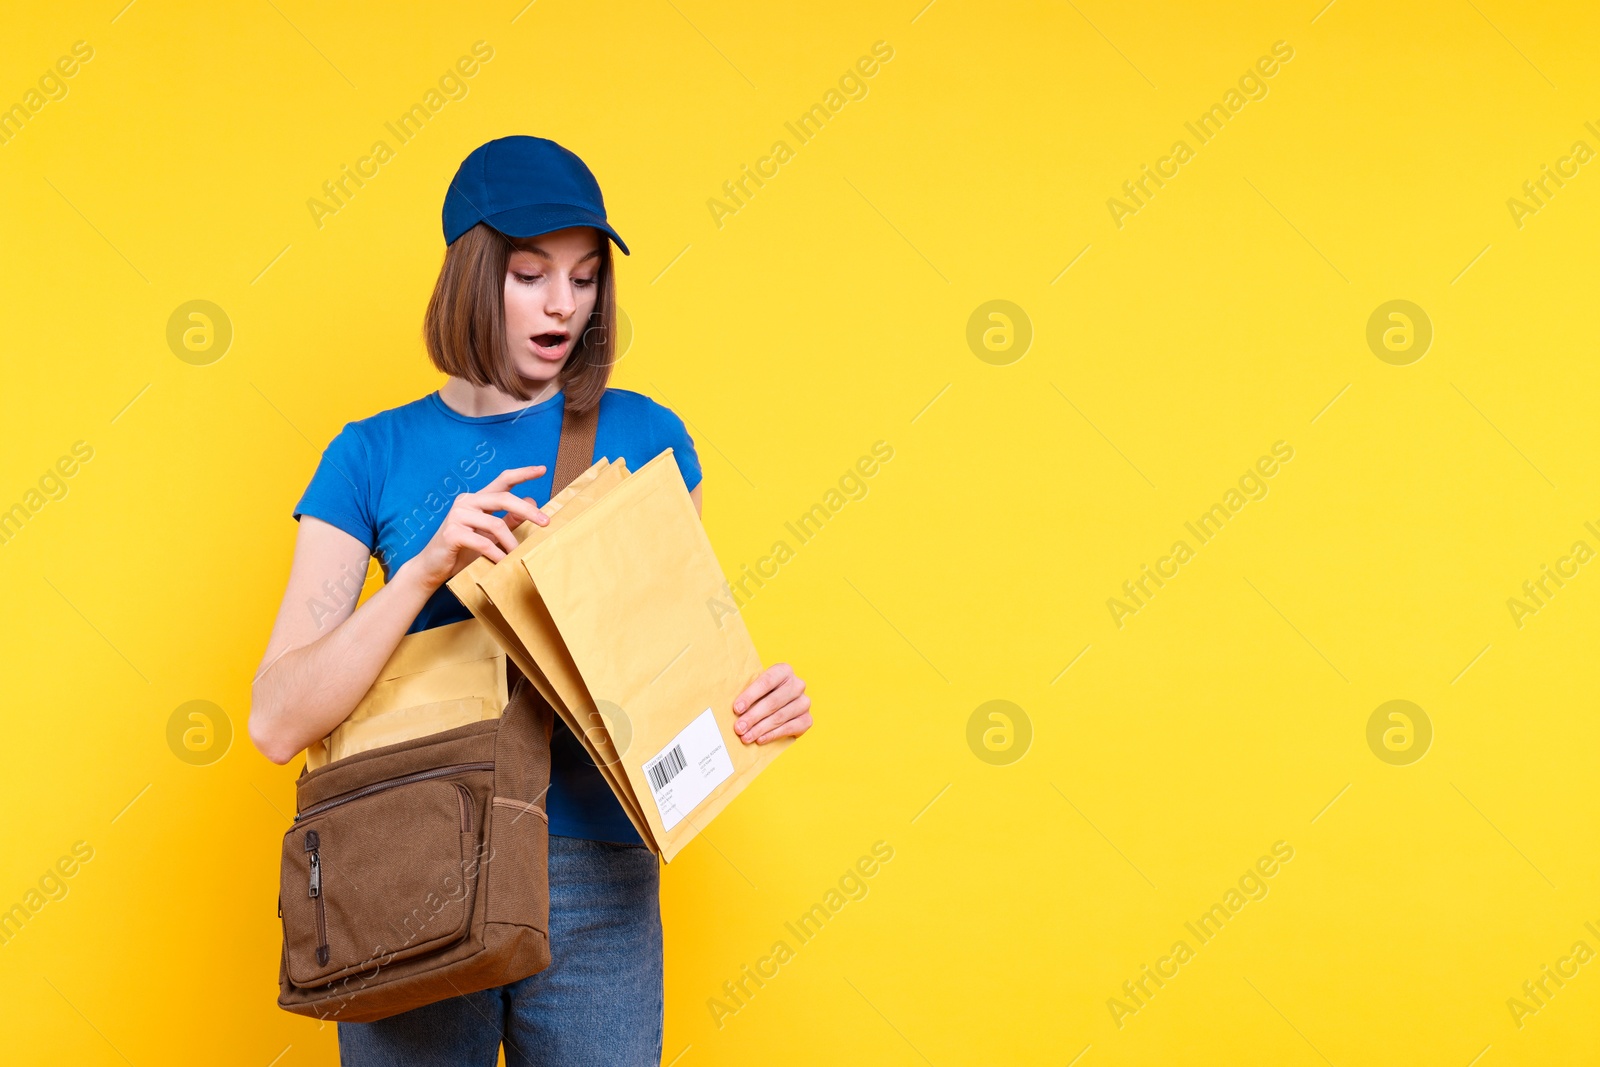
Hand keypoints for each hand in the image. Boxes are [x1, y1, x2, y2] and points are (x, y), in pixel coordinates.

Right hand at [404, 465, 551, 590]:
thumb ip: (508, 520)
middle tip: (546, 522)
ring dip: (511, 542)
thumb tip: (531, 502)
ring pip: (495, 524)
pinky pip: (483, 542)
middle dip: (527, 510)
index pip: (503, 480)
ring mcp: (457, 515)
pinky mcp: (452, 533)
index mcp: (477, 499)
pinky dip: (496, 554)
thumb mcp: (490, 535)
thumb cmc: (463, 551)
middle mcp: (467, 502)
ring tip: (518, 555)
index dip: (523, 473)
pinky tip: (502, 562)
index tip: (542, 469)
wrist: (432, 568)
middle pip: (503, 498)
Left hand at [731, 663, 811, 744]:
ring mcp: (804, 702)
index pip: (766, 682)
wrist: (783, 705)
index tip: (737, 709)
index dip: (750, 696)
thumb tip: (734, 709)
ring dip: (760, 729)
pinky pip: (789, 728)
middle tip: (739, 728)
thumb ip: (748, 693)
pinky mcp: (807, 719)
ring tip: (746, 737)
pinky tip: (760, 739)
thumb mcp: (757, 687)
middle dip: (753, 717)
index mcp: (784, 671)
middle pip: (773, 702)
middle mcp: (797, 685)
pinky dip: (773, 735)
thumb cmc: (764, 694)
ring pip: (780, 717)